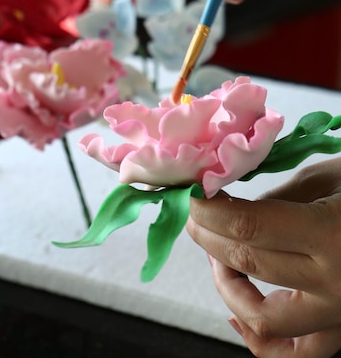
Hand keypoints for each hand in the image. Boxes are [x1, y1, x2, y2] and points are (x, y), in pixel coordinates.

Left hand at [186, 157, 340, 356]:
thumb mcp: (333, 176)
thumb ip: (281, 194)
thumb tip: (232, 206)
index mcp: (330, 233)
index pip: (247, 226)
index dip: (208, 211)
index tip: (190, 195)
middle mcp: (334, 281)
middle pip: (246, 262)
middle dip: (206, 234)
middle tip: (195, 213)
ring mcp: (340, 312)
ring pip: (263, 319)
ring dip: (226, 284)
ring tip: (217, 255)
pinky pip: (297, 351)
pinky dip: (260, 339)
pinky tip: (237, 313)